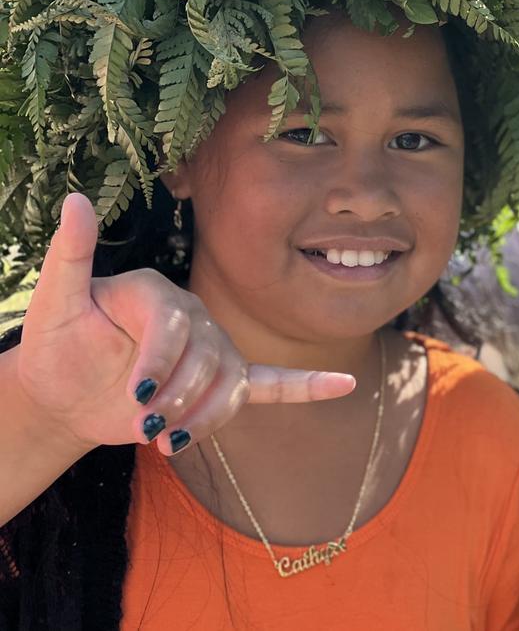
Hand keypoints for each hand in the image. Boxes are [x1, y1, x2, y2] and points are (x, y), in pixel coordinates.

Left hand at [19, 193, 354, 454]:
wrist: (66, 390)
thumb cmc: (57, 345)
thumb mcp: (54, 304)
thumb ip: (70, 254)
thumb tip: (76, 198)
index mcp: (157, 293)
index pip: (175, 324)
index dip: (159, 361)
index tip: (133, 395)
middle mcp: (194, 315)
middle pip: (208, 358)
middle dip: (177, 399)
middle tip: (143, 428)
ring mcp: (213, 348)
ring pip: (233, 384)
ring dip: (206, 417)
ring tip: (167, 441)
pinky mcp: (220, 380)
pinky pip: (272, 382)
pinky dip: (306, 386)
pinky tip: (343, 383)